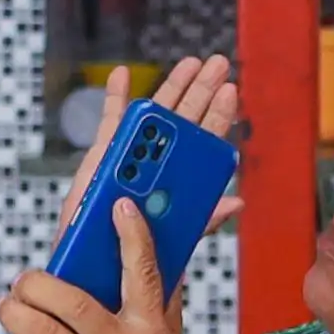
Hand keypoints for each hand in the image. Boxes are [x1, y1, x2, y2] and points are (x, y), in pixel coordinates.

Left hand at [0, 196, 199, 333]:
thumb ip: (164, 291)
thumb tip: (178, 238)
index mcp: (152, 327)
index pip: (144, 270)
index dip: (131, 234)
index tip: (116, 203)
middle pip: (69, 297)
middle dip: (35, 282)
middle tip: (25, 282)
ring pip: (39, 329)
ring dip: (13, 312)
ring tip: (8, 308)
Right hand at [49, 54, 249, 249]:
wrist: (97, 270)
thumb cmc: (136, 258)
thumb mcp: (177, 239)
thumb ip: (203, 218)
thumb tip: (236, 202)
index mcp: (178, 182)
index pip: (203, 142)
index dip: (217, 116)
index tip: (231, 90)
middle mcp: (156, 165)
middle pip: (182, 120)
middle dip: (200, 90)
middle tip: (217, 63)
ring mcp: (129, 158)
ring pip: (153, 116)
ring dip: (170, 86)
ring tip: (189, 63)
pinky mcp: (102, 159)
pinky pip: (110, 123)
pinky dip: (114, 96)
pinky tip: (123, 74)